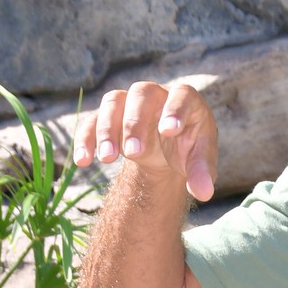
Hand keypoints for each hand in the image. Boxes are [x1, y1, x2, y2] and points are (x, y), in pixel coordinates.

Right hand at [73, 81, 217, 203]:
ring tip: (108, 159)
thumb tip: (203, 192)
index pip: (181, 96)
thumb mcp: (199, 162)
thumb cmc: (188, 149)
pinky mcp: (109, 116)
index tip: (169, 131)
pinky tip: (83, 161)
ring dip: (108, 129)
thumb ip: (202, 174)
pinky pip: (92, 120)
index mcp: (185, 100)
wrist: (168, 149)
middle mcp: (156, 94)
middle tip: (134, 153)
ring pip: (113, 102)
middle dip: (136, 123)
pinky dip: (86, 138)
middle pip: (142, 94)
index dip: (175, 110)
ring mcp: (130, 102)